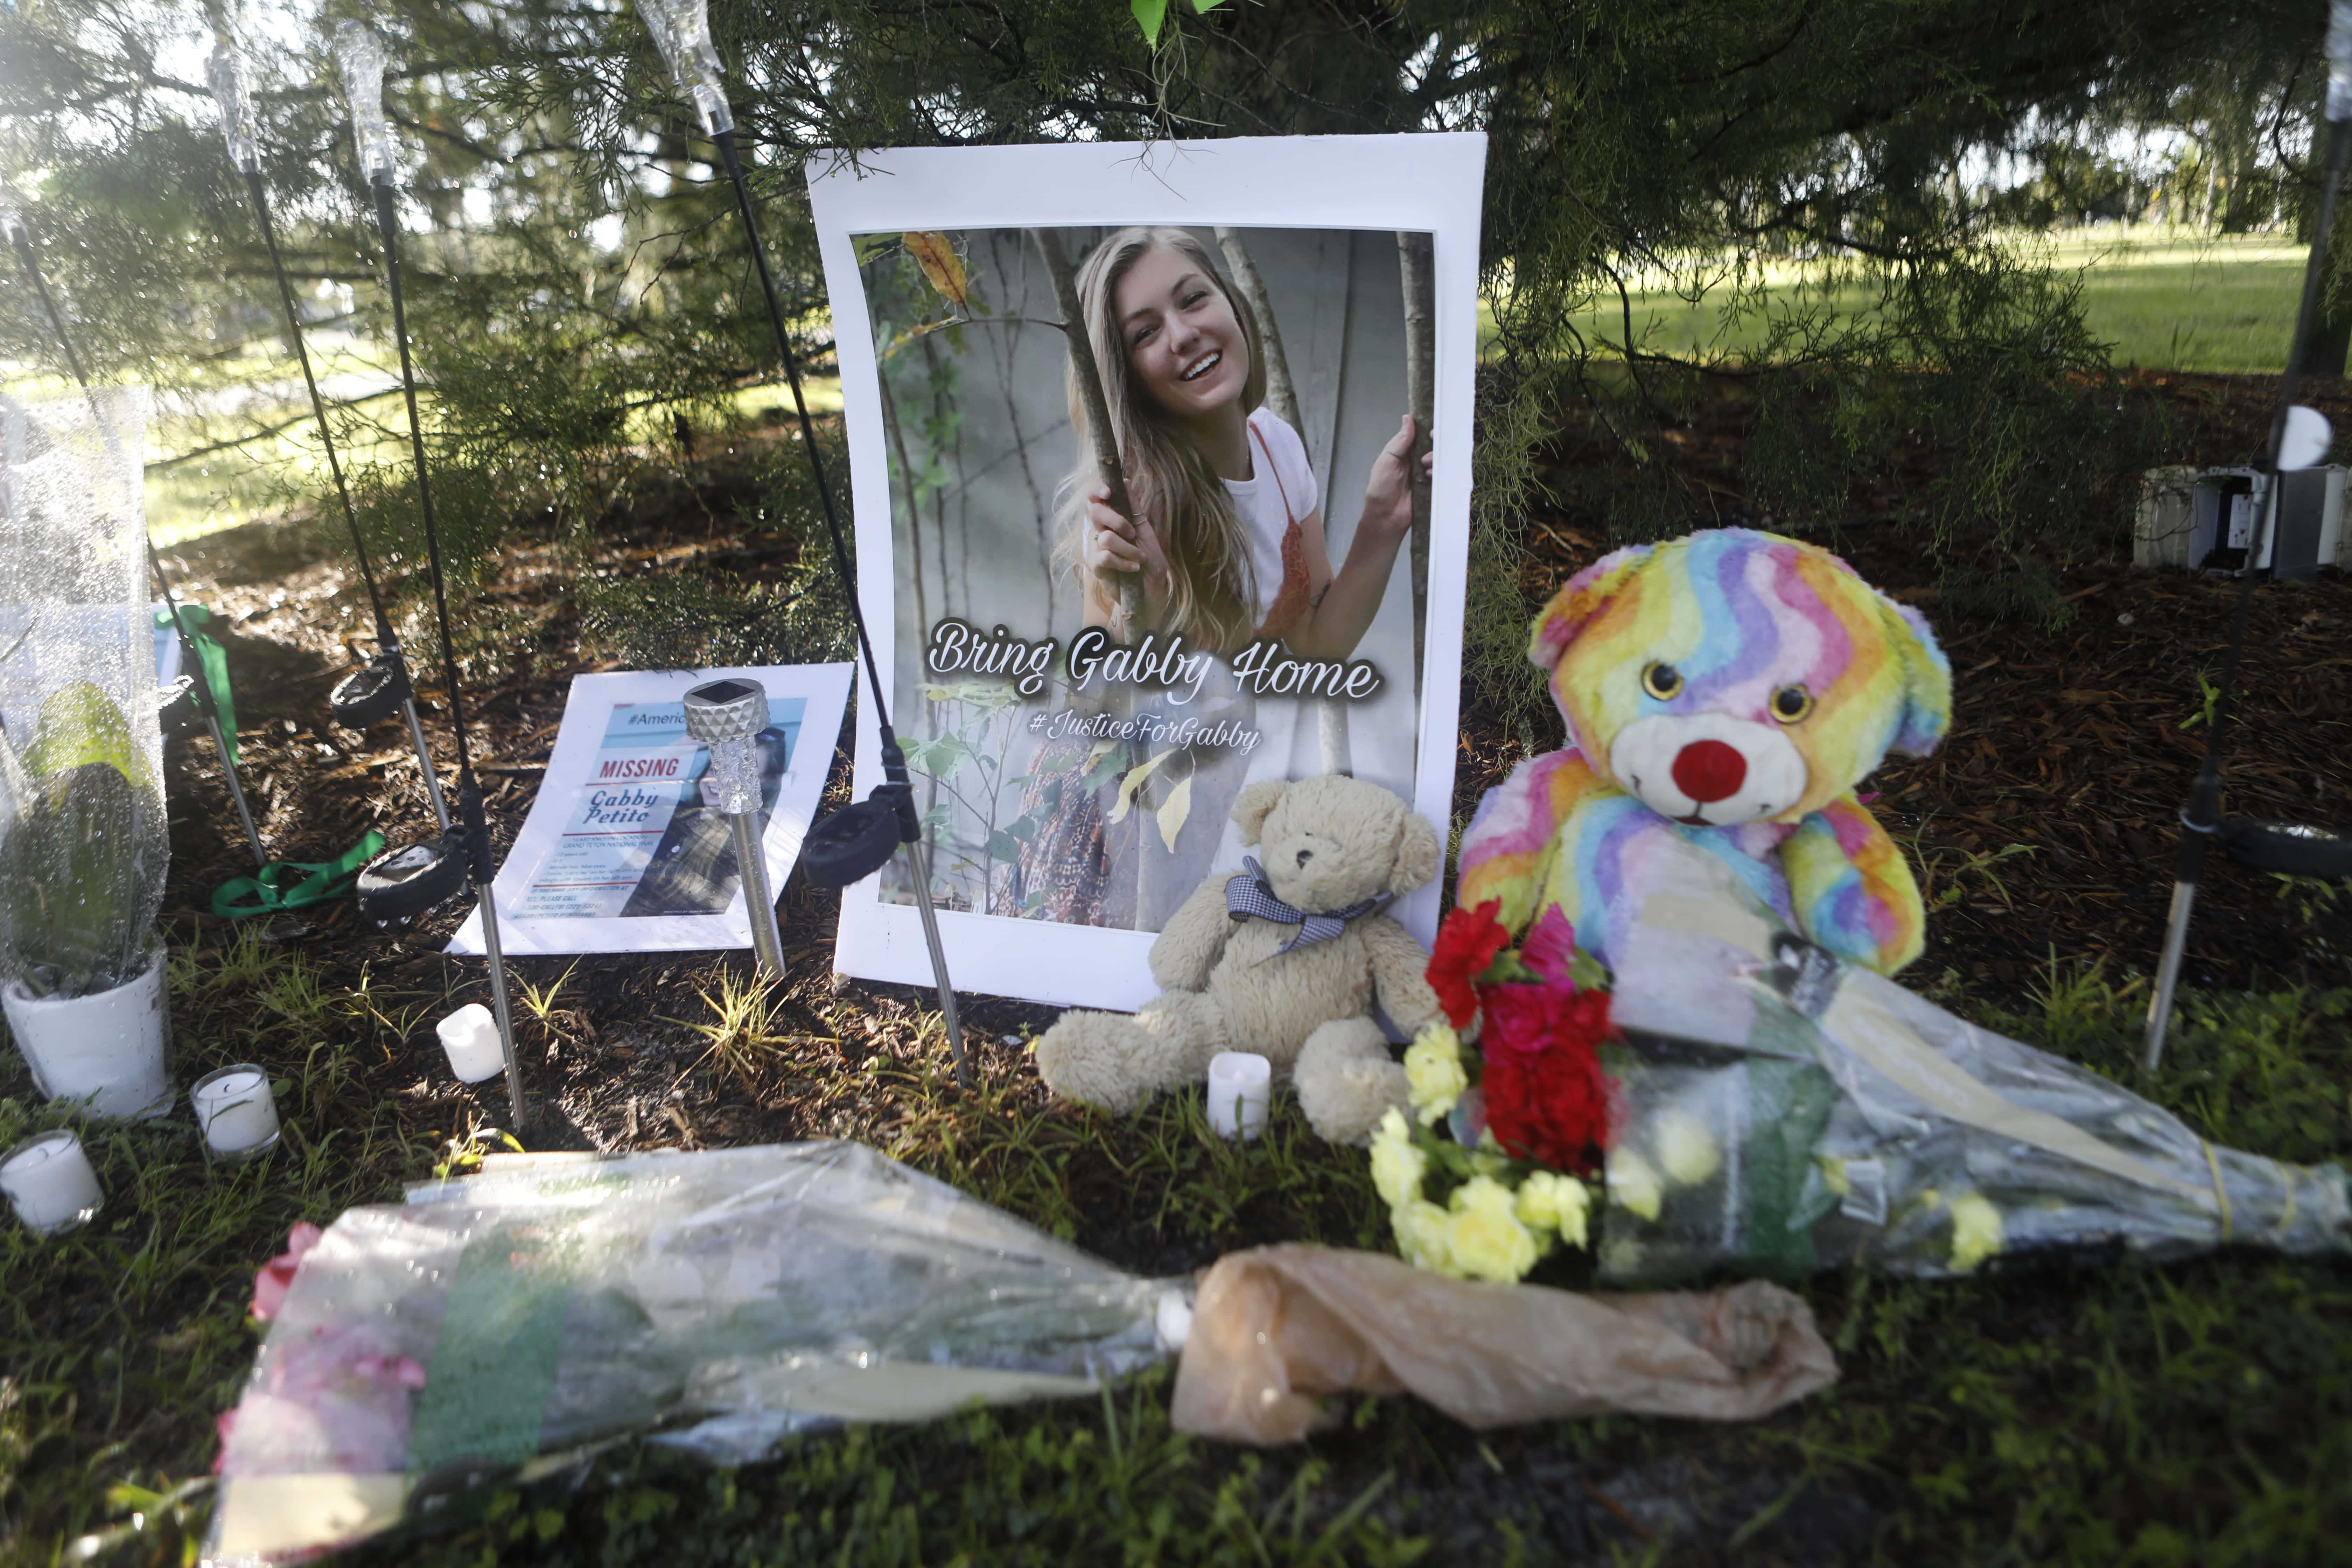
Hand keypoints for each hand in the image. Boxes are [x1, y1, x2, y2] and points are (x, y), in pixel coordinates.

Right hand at [1082, 485, 1169, 623]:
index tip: (1108, 491)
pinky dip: (1123, 562)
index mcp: (1112, 521)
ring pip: (1105, 537)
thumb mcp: (1146, 531)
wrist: (1151, 591)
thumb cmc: (1150, 562)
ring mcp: (1097, 549)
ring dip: (1128, 548)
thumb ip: (1134, 508)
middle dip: (1116, 519)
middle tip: (1132, 533)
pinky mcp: (1097, 567)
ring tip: (1140, 559)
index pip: (1095, 499)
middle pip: (1095, 512)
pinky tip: (1134, 568)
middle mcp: (1101, 532)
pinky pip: (1105, 556)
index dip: (1097, 491)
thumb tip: (1125, 480)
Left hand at [1359, 413, 1432, 543]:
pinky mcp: (1433, 484)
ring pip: (1440, 457)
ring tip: (1425, 466)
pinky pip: (1443, 473)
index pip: (1419, 434)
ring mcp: (1425, 471)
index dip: (1427, 429)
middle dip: (1435, 443)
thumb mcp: (1387, 460)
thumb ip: (1400, 441)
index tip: (1430, 430)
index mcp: (1404, 450)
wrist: (1386, 516)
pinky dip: (1439, 471)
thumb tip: (1408, 418)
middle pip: (1433, 444)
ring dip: (1435, 458)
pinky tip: (1430, 476)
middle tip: (1429, 448)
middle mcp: (1416, 459)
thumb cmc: (1381, 489)